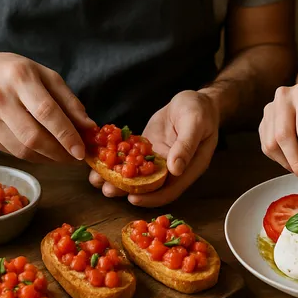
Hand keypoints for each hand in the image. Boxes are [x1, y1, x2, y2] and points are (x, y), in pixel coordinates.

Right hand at [0, 50, 94, 162]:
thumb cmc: (14, 73)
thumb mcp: (46, 76)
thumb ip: (69, 102)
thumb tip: (89, 128)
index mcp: (19, 77)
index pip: (46, 112)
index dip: (66, 134)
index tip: (81, 150)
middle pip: (33, 136)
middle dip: (59, 152)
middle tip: (75, 158)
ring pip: (22, 150)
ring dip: (48, 158)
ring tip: (63, 156)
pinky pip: (12, 152)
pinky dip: (33, 156)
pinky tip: (44, 153)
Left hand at [89, 90, 218, 206]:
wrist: (195, 99)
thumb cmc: (200, 110)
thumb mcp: (195, 123)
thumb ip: (186, 146)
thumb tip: (176, 170)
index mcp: (189, 168)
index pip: (170, 190)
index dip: (152, 196)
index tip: (133, 197)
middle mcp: (173, 169)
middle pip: (150, 186)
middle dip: (127, 190)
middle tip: (107, 190)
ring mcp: (159, 159)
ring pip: (137, 173)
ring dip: (117, 177)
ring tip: (97, 178)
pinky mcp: (148, 148)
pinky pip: (131, 157)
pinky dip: (117, 159)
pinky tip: (100, 158)